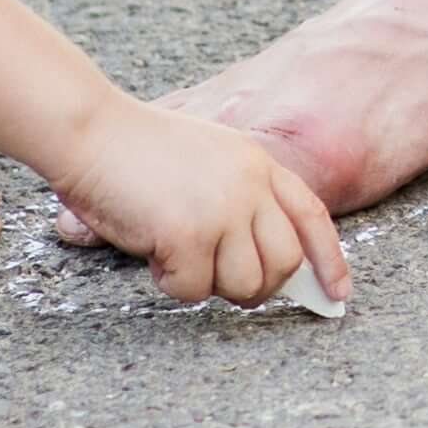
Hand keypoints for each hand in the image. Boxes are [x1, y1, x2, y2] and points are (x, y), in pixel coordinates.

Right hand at [60, 101, 353, 305]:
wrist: (91, 133)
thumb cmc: (136, 150)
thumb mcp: (208, 159)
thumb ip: (241, 197)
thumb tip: (261, 265)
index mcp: (259, 163)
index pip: (311, 216)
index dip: (329, 260)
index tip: (336, 295)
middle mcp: (251, 186)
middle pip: (284, 263)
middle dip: (256, 285)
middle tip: (216, 277)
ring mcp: (224, 210)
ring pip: (244, 284)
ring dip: (207, 283)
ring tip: (174, 251)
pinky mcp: (190, 235)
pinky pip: (194, 289)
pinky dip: (170, 281)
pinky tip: (151, 248)